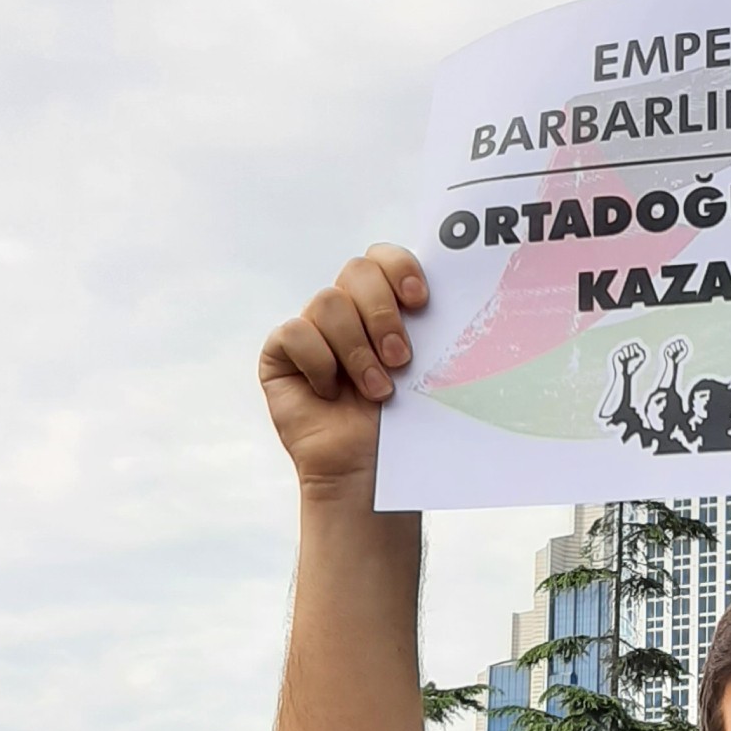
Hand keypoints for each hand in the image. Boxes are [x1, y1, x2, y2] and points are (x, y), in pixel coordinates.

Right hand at [259, 243, 428, 492]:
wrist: (369, 473)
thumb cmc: (402, 425)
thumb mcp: (424, 372)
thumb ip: (428, 329)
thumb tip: (448, 296)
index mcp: (384, 306)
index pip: (384, 258)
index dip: (399, 267)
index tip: (420, 300)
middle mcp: (347, 312)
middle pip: (357, 270)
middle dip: (382, 313)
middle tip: (401, 359)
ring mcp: (312, 330)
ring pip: (328, 302)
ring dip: (356, 350)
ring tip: (376, 390)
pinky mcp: (281, 353)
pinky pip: (294, 332)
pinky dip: (318, 362)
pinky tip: (330, 393)